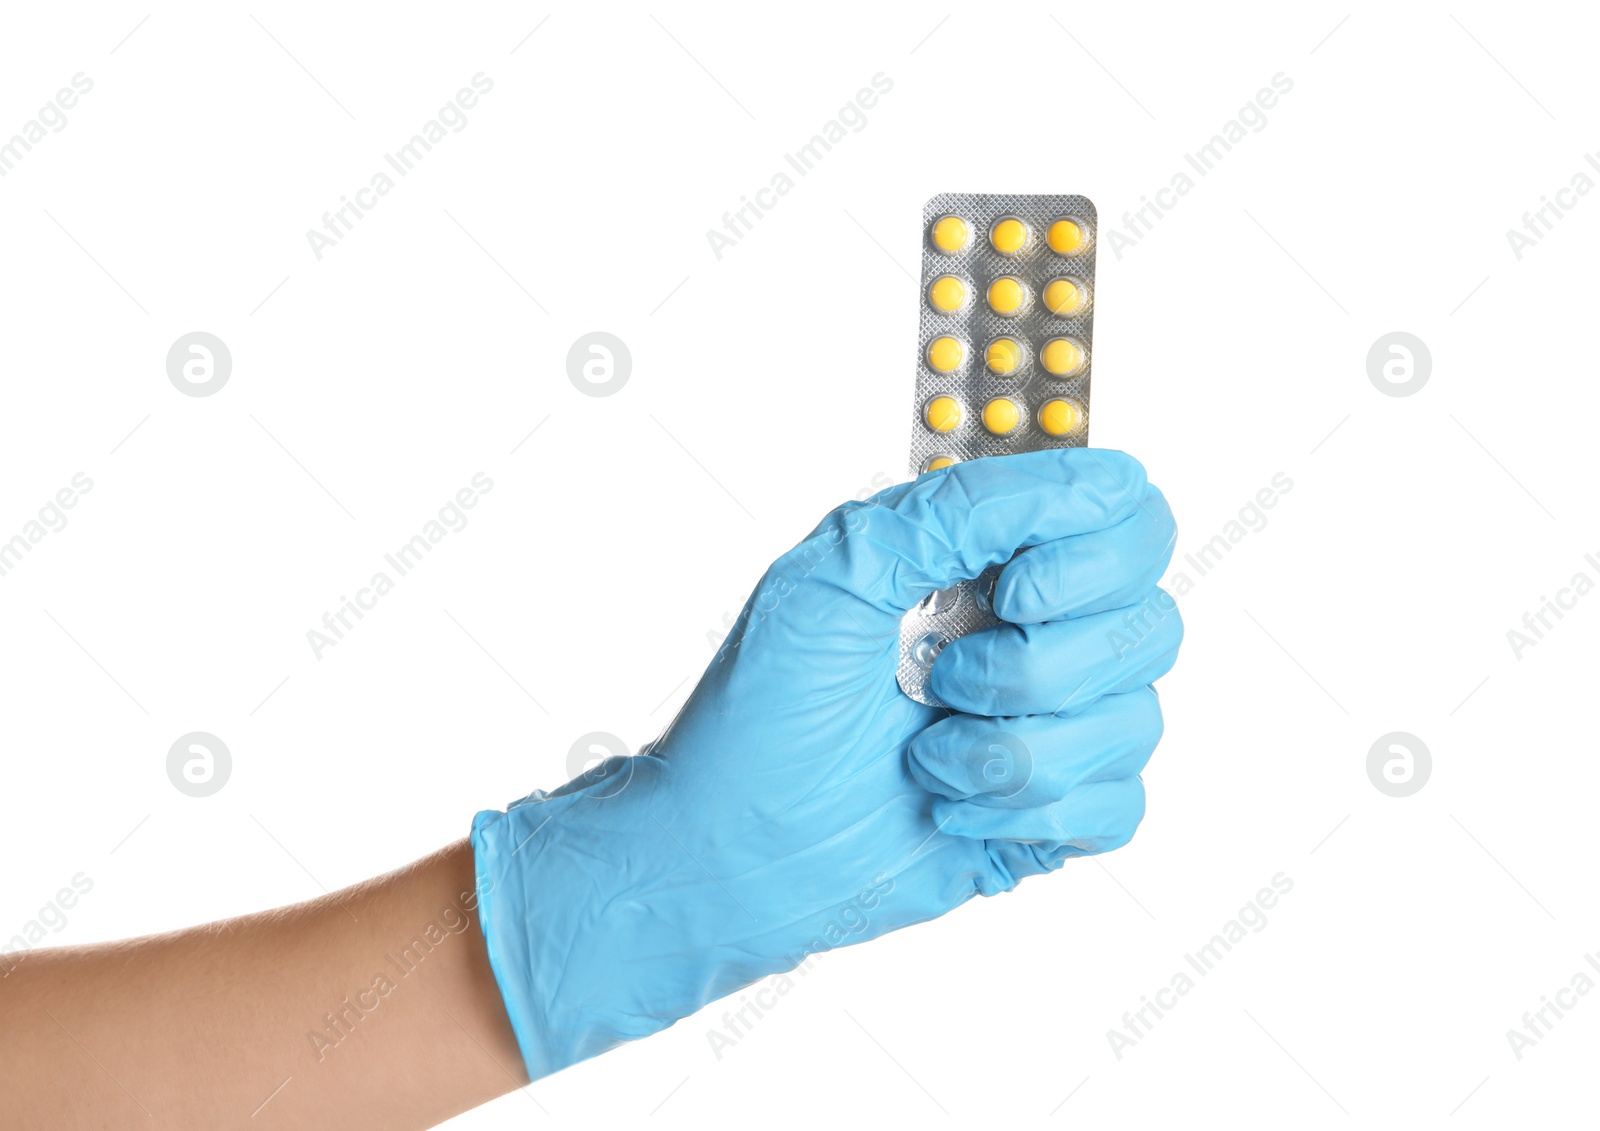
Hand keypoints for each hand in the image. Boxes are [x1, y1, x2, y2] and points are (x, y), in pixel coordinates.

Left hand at [471, 447, 1182, 1079]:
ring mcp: (1051, 727)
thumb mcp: (835, 572)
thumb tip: (1079, 479)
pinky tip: (953, 807)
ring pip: (1135, 719)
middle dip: (1039, 666)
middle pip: (1149, 619)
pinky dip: (1030, 812)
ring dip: (1016, 750)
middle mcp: (1036, 635)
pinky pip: (1119, 804)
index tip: (1013, 591)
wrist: (730, 853)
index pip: (1124, 518)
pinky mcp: (1054, 814)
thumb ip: (952, 512)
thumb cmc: (760, 715)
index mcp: (988, 562)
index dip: (1092, 551)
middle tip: (945, 681)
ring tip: (927, 756)